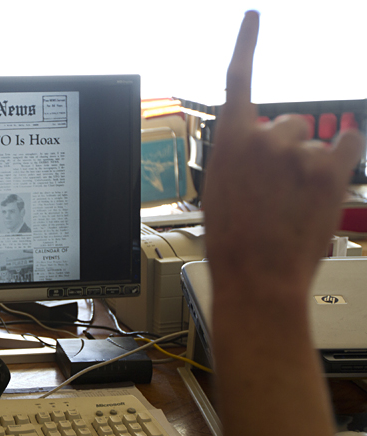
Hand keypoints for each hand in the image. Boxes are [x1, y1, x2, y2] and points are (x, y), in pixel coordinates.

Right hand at [203, 11, 364, 297]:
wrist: (257, 277)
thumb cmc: (233, 242)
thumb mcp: (219, 193)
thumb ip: (238, 160)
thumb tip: (260, 153)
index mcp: (229, 142)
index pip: (238, 79)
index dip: (247, 44)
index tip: (255, 17)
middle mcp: (262, 137)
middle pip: (288, 124)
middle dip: (286, 150)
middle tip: (278, 188)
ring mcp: (297, 151)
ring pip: (315, 141)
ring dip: (310, 163)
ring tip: (296, 201)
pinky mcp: (329, 167)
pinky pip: (348, 144)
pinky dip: (342, 159)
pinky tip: (326, 185)